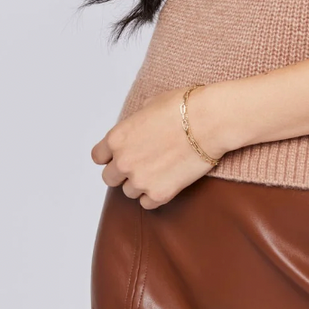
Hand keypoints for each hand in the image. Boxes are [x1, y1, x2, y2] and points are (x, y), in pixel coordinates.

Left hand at [90, 86, 225, 209]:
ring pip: (129, 192)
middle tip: (142, 165)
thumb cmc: (184, 108)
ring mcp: (140, 180)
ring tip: (160, 171)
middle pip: (110, 178)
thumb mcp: (151, 105)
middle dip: (123, 173)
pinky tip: (167, 182)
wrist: (210, 122)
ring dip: (141, 184)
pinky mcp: (160, 194)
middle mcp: (123, 161)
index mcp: (117, 138)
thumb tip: (139, 127)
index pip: (98, 157)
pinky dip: (155, 195)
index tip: (121, 156)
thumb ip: (136, 122)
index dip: (110, 156)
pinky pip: (147, 203)